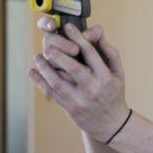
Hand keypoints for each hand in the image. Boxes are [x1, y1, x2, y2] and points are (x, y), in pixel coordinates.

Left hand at [28, 17, 129, 141]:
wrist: (111, 125)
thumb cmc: (115, 95)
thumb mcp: (120, 75)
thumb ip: (111, 54)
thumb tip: (100, 36)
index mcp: (106, 78)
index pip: (91, 54)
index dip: (78, 38)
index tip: (68, 27)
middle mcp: (92, 89)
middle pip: (72, 67)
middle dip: (59, 54)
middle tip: (48, 44)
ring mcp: (79, 100)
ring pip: (57, 82)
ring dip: (44, 68)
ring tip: (37, 56)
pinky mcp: (69, 108)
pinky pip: (51, 93)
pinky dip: (39, 82)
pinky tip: (32, 71)